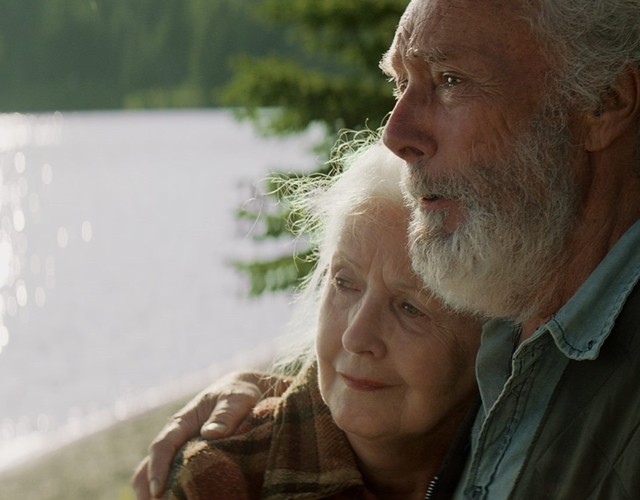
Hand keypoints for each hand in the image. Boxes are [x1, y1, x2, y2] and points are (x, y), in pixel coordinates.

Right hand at [131, 371, 289, 499]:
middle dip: (147, 489)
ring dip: (154, 494)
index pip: (162, 445)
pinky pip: (172, 479)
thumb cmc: (238, 394)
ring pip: (154, 475)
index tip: (158, 490)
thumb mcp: (238, 399)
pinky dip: (170, 493)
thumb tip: (210, 433)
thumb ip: (226, 414)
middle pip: (147, 466)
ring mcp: (179, 451)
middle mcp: (175, 438)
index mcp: (182, 422)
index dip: (157, 468)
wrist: (241, 390)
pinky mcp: (188, 461)